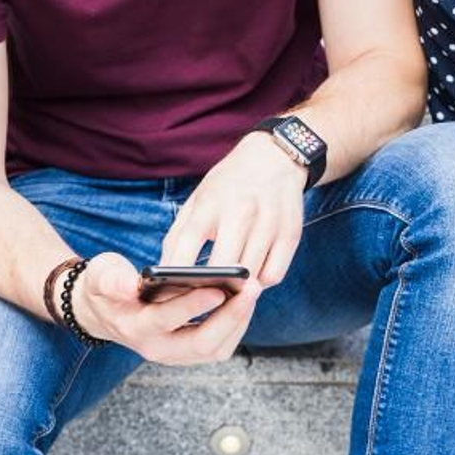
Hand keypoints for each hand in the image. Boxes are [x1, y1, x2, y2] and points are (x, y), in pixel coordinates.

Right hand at [70, 251, 261, 365]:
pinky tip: (245, 300)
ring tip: (253, 290)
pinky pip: (219, 346)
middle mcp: (157, 348)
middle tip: (251, 288)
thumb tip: (128, 285)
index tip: (218, 288)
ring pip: (215, 348)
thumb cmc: (107, 286)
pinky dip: (235, 324)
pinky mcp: (189, 352)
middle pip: (201, 344)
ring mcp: (175, 354)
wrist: (106, 310)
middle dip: (230, 317)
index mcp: (135, 327)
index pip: (165, 320)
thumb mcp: (101, 275)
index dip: (192, 306)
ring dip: (238, 321)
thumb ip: (112, 280)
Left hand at [158, 133, 306, 286]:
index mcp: (211, 203)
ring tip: (227, 287)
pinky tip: (252, 274)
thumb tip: (163, 275)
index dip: (176, 273)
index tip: (169, 292)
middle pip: (223, 267)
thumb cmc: (228, 185)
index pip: (188, 243)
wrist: (273, 158)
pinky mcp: (290, 233)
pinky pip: (273, 275)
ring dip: (238, 288)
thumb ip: (178, 237)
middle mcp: (241, 211)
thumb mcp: (197, 201)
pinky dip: (261, 282)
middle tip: (203, 296)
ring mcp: (269, 222)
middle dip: (211, 287)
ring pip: (251, 276)